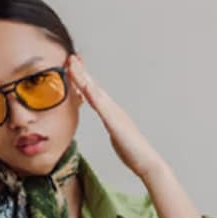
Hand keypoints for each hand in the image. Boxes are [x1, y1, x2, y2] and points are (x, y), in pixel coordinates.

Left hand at [68, 54, 165, 180]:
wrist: (147, 161)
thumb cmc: (132, 151)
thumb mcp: (117, 135)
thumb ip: (112, 126)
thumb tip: (109, 123)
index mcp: (110, 112)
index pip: (93, 92)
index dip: (82, 78)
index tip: (71, 66)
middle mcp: (112, 109)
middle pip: (93, 86)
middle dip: (81, 71)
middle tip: (70, 56)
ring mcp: (114, 114)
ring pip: (96, 92)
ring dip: (84, 78)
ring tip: (73, 65)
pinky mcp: (116, 124)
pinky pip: (102, 108)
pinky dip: (93, 96)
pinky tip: (86, 87)